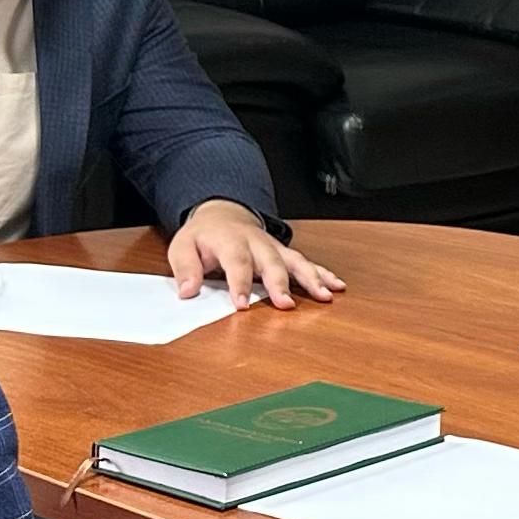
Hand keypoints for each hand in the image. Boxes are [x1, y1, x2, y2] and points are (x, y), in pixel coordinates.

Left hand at [168, 201, 344, 309]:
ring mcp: (274, 247)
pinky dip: (323, 273)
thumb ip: (186, 268)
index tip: (241, 305)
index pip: (236, 261)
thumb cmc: (203, 236)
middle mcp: (257, 242)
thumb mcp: (183, 247)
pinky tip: (336, 286)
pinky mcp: (284, 253)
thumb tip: (187, 291)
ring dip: (311, 278)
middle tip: (285, 304)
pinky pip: (306, 262)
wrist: (222, 213)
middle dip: (279, 283)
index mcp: (230, 240)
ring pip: (295, 260)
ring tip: (324, 296)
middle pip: (271, 261)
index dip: (239, 283)